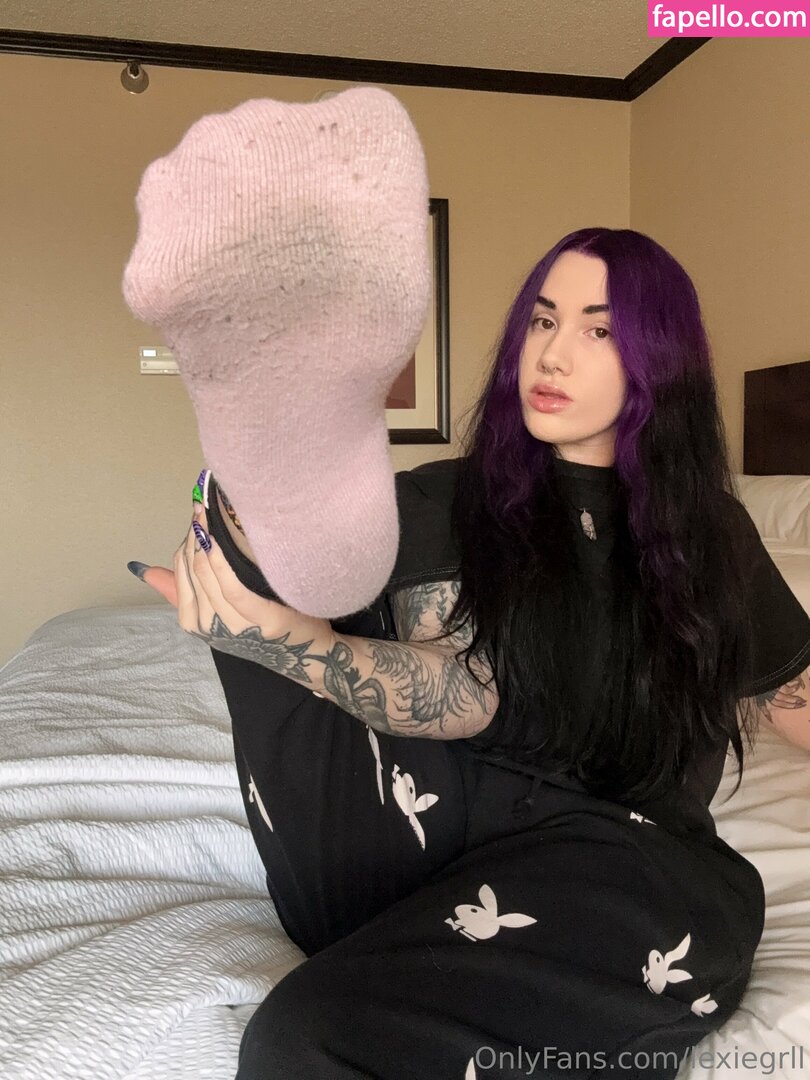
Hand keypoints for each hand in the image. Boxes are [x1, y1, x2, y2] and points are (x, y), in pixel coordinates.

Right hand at [135, 504, 304, 662]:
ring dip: (205, 541)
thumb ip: (183, 591)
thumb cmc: (261, 625)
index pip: (179, 573)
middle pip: (193, 569)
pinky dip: (222, 560)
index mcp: (194, 624)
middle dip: (195, 536)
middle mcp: (209, 627)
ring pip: (207, 574)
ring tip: (209, 515)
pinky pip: (233, 586)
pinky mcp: (260, 620)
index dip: (185, 544)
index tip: (195, 519)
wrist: (305, 652)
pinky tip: (220, 540)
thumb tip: (145, 570)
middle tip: (202, 509)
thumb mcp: (218, 610)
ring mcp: (233, 626)